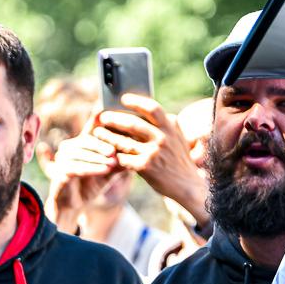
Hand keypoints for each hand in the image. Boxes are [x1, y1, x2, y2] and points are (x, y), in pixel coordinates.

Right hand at [45, 121, 121, 232]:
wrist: (73, 206)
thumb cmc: (91, 185)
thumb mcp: (108, 172)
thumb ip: (119, 161)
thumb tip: (139, 151)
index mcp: (79, 143)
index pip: (91, 129)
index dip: (99, 122)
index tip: (112, 119)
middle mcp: (68, 148)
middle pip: (84, 140)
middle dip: (101, 145)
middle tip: (115, 151)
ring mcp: (61, 159)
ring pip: (80, 154)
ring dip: (97, 158)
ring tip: (113, 163)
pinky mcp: (58, 172)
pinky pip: (75, 168)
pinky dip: (91, 168)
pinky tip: (104, 170)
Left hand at [95, 94, 208, 224]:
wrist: (187, 185)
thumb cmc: (178, 160)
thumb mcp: (178, 138)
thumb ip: (167, 124)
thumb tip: (150, 109)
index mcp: (170, 128)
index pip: (153, 108)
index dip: (136, 101)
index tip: (123, 98)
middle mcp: (162, 138)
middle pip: (133, 123)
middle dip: (115, 119)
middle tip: (103, 117)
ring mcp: (153, 153)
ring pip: (124, 141)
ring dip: (108, 137)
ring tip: (97, 133)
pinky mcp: (145, 167)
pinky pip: (123, 158)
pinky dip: (112, 155)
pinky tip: (103, 153)